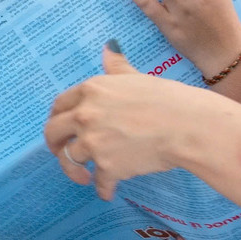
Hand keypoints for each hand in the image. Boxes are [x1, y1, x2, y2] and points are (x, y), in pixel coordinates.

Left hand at [47, 45, 230, 198]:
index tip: (61, 127)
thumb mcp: (137, 76)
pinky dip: (103, 189)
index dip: (57, 117)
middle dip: (55, 145)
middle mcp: (85, 115)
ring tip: (85, 177)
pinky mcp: (107, 167)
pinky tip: (108, 192)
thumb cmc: (167, 98)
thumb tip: (108, 47)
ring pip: (70, 160)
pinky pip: (98, 182)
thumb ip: (116, 66)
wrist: (186, 126)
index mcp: (91, 90)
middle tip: (63, 152)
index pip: (59, 104)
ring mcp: (93, 142)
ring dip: (76, 171)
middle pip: (53, 132)